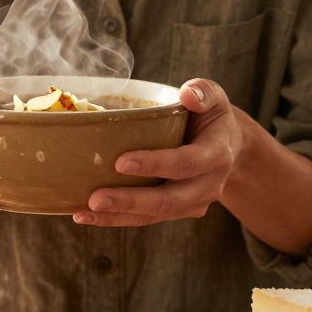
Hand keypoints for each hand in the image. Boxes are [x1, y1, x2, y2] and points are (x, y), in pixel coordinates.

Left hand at [73, 78, 244, 227]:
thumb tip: (188, 94)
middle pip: (168, 200)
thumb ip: (203, 92)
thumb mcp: (214, 98)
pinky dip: (116, 219)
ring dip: (117, 216)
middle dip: (130, 201)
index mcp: (217, 154)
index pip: (186, 163)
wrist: (229, 147)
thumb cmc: (210, 116)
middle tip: (96, 198)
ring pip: (154, 215)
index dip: (155, 164)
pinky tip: (86, 215)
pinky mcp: (177, 211)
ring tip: (83, 213)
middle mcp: (208, 185)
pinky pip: (146, 218)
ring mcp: (193, 202)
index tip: (121, 162)